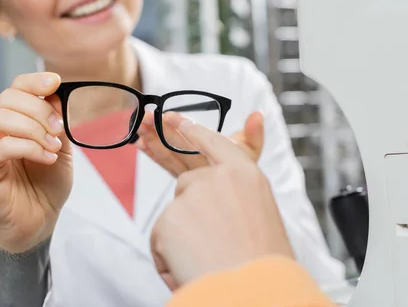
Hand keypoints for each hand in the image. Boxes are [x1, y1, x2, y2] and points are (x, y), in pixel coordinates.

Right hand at [0, 72, 72, 252]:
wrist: (41, 218)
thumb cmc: (47, 180)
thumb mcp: (60, 144)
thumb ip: (56, 119)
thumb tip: (55, 92)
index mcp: (9, 118)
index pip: (15, 88)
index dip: (34, 81)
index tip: (55, 82)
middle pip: (7, 98)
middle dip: (40, 109)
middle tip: (59, 129)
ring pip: (0, 118)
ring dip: (34, 128)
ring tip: (53, 145)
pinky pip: (2, 147)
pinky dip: (30, 148)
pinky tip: (47, 157)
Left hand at [135, 110, 263, 176]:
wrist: (238, 202)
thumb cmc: (245, 171)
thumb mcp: (252, 152)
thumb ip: (254, 134)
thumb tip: (257, 115)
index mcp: (221, 163)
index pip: (200, 143)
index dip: (184, 128)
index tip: (169, 115)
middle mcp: (204, 172)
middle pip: (180, 150)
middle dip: (162, 132)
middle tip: (147, 116)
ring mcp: (190, 177)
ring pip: (170, 158)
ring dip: (153, 141)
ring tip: (140, 126)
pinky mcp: (180, 178)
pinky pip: (165, 165)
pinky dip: (152, 154)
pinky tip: (140, 143)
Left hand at [150, 115, 293, 289]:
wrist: (254, 291)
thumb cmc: (262, 259)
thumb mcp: (258, 212)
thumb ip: (239, 180)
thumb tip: (251, 121)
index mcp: (247, 174)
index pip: (212, 143)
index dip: (190, 131)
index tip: (171, 118)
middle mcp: (219, 177)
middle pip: (183, 169)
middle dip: (161, 146)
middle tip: (145, 124)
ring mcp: (193, 194)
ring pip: (176, 212)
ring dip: (183, 235)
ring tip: (203, 259)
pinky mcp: (170, 217)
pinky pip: (163, 238)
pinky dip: (171, 257)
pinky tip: (186, 268)